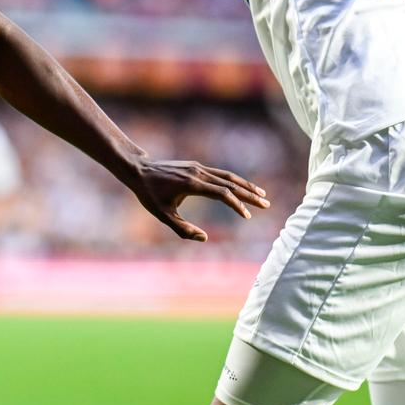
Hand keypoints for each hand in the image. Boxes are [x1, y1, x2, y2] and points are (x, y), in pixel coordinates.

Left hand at [124, 158, 270, 241]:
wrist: (138, 170)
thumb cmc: (149, 194)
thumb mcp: (162, 215)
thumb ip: (183, 229)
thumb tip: (205, 238)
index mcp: (192, 185)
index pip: (222, 194)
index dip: (236, 205)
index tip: (247, 216)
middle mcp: (199, 173)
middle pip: (230, 183)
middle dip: (249, 194)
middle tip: (266, 204)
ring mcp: (198, 168)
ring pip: (228, 176)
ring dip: (245, 185)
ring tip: (261, 194)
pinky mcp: (197, 166)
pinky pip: (220, 173)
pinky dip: (234, 180)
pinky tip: (241, 187)